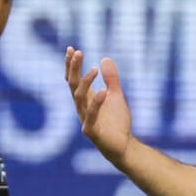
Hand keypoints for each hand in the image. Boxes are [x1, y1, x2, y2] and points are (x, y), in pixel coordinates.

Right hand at [65, 48, 133, 166]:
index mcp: (85, 99)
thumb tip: (105, 59)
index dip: (71, 65)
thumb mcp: (116, 96)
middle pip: (73, 85)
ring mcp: (85, 119)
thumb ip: (111, 79)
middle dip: (74, 69)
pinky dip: (96, 103)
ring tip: (94, 69)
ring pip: (79, 98)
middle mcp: (81, 107)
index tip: (71, 49)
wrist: (124, 146)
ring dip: (85, 82)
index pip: (74, 79)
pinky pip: (91, 115)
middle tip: (77, 52)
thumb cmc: (117, 122)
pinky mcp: (92, 131)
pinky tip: (102, 91)